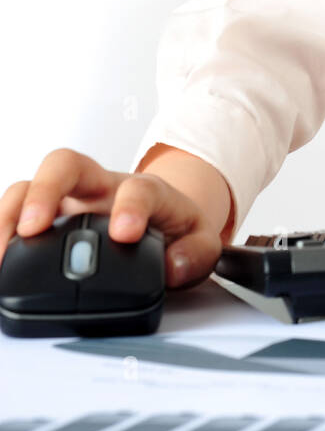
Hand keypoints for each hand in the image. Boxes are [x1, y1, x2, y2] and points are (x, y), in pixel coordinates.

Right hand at [0, 149, 223, 287]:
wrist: (161, 221)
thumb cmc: (173, 228)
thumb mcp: (199, 241)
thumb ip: (195, 253)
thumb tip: (173, 266)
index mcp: (143, 192)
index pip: (138, 187)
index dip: (131, 206)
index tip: (125, 233)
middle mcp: (99, 188)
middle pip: (66, 164)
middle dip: (46, 190)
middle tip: (35, 227)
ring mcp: (67, 202)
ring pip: (29, 186)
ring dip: (12, 214)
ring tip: (4, 251)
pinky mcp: (46, 221)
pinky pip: (15, 214)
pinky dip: (4, 230)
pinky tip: (0, 257)